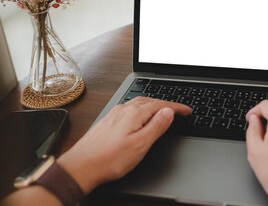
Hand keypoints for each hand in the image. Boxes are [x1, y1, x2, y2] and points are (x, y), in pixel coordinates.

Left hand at [57, 97, 191, 193]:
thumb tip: (168, 112)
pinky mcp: (108, 120)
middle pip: (150, 101)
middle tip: (179, 110)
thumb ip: (156, 126)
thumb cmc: (108, 159)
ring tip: (163, 111)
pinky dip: (142, 109)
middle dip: (166, 104)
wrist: (80, 166)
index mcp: (134, 113)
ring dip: (154, 105)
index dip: (177, 107)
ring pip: (139, 103)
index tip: (187, 110)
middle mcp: (124, 110)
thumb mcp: (140, 145)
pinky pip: (130, 108)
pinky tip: (140, 116)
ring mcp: (115, 114)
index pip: (161, 105)